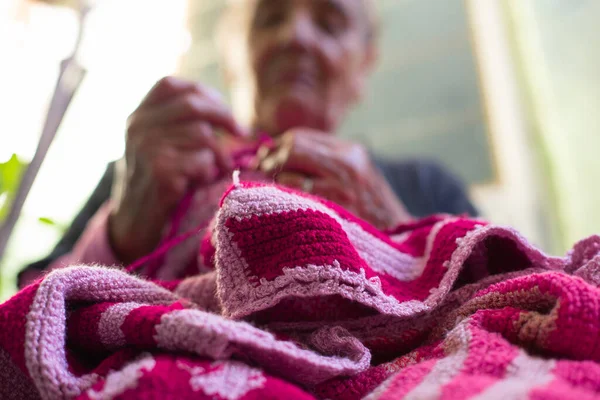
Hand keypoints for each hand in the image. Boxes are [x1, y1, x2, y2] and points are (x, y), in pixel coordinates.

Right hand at [110, 77, 246, 262]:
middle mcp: (138, 127)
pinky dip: (208, 172)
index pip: (170, 85)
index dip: (202, 93)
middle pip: (192, 105)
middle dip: (224, 117)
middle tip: (241, 134)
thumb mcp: (161, 146)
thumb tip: (228, 114)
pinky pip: (202, 160)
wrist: (135, 224)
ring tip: (216, 169)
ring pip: (202, 134)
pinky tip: (198, 182)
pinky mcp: (160, 171)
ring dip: (219, 154)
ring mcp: (146, 148)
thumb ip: (181, 125)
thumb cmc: (160, 183)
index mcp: (138, 116)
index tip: (224, 111)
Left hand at [256, 129, 410, 228]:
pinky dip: (281, 196)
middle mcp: (347, 161)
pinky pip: (293, 192)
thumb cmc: (371, 214)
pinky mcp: (334, 204)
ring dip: (274, 180)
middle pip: (292, 146)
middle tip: (261, 174)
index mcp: (351, 151)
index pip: (301, 136)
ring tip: (273, 193)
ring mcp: (341, 183)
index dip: (277, 147)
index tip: (266, 160)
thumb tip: (278, 156)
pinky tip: (283, 206)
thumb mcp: (357, 179)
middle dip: (271, 160)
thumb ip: (326, 164)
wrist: (399, 241)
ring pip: (289, 168)